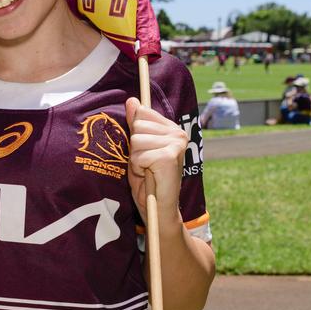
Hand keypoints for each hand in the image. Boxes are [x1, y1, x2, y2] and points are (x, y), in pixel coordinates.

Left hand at [124, 97, 186, 218]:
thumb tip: (132, 100)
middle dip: (134, 148)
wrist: (159, 208)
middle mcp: (178, 133)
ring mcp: (176, 144)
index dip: (136, 135)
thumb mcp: (138, 148)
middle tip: (145, 164)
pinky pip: (138, 155)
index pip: (141, 113)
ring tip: (147, 170)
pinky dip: (138, 168)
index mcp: (172, 128)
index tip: (145, 151)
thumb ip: (135, 124)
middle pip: (136, 126)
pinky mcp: (169, 157)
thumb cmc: (148, 179)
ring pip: (136, 140)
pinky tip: (149, 175)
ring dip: (136, 158)